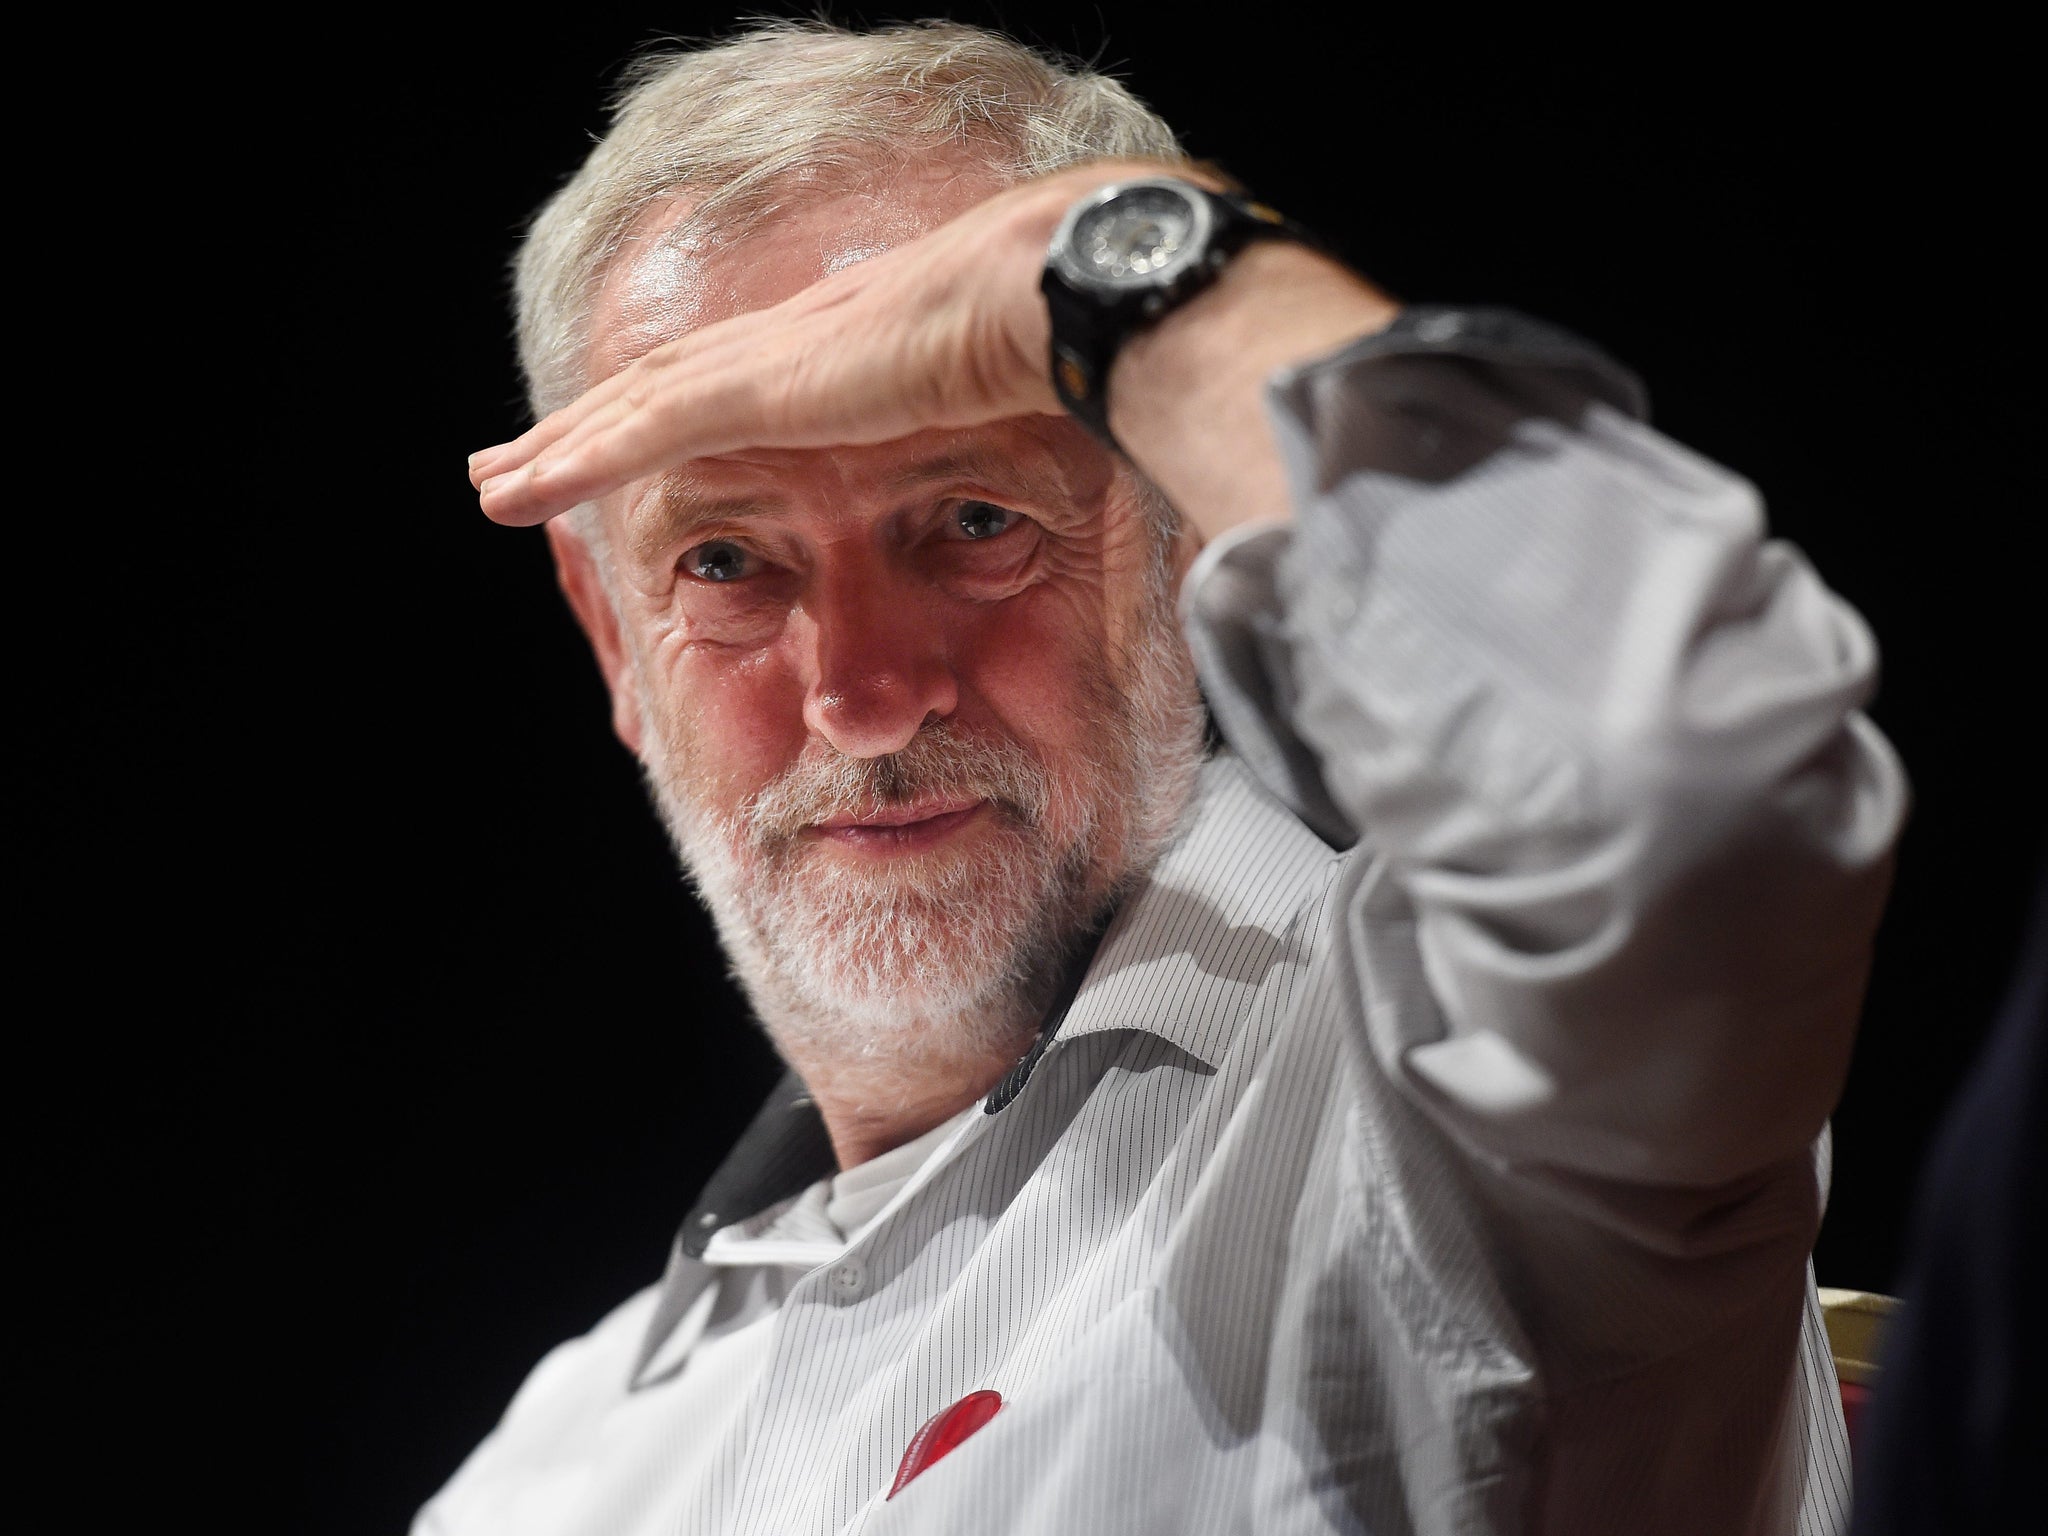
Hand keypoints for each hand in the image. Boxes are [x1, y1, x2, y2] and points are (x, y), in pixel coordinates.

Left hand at [468, 162, 1170, 525]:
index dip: (674, 410)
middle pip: (662, 383)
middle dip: (586, 423)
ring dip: (557, 448)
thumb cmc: (1072, 339)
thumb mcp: (1023, 391)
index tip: (632, 437)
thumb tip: (1048, 436)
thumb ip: (1004, 415)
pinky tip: (515, 491)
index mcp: (852, 342)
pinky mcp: (763, 390)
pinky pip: (642, 434)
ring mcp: (774, 360)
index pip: (736, 378)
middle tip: (514, 456)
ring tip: (491, 481)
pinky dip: (574, 461)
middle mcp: (797, 341)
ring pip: (633, 408)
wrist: (1065, 290)